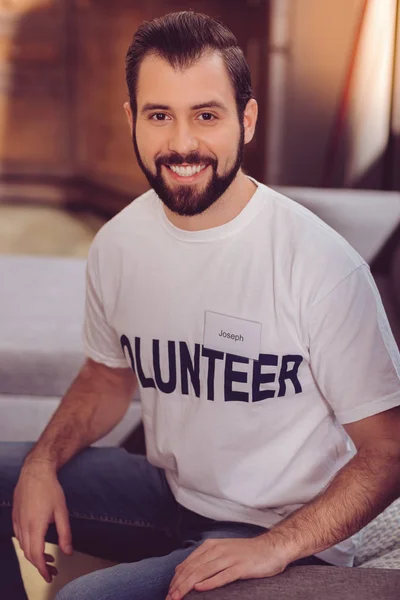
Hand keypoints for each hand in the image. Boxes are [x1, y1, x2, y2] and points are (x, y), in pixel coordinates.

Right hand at [12, 458, 72, 582]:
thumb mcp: (62, 511)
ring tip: (47, 558)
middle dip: (40, 565)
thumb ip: (65, 533)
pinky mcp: (15, 516)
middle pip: (28, 554)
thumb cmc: (50, 489)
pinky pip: (18, 537)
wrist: (35, 471)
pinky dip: (27, 545)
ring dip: (33, 556)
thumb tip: (68, 552)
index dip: (43, 569)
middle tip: (52, 570)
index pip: (36, 555)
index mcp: (35, 526)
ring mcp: (17, 521)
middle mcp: (23, 526)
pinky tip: (36, 543)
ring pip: (22, 546)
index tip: (50, 575)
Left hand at [166, 535, 288, 599]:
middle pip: (193, 568)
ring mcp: (229, 558)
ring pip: (203, 572)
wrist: (271, 548)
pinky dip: (210, 582)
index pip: (188, 563)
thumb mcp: (222, 552)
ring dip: (188, 585)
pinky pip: (223, 575)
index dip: (176, 579)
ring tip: (178, 596)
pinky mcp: (241, 567)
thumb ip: (204, 560)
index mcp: (211, 546)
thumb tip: (182, 571)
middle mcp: (218, 550)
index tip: (168, 592)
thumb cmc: (246, 553)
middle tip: (169, 599)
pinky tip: (200, 589)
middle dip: (178, 585)